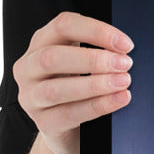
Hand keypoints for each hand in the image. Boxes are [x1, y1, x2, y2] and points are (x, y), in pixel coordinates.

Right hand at [13, 11, 133, 153]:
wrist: (67, 128)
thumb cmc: (76, 85)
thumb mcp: (81, 60)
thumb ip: (95, 49)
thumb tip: (123, 50)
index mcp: (40, 43)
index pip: (63, 25)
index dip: (96, 31)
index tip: (125, 44)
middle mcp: (28, 68)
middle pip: (52, 57)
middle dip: (93, 59)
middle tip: (125, 64)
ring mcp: (31, 97)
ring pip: (56, 89)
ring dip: (95, 84)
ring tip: (123, 81)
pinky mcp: (43, 122)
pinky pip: (69, 114)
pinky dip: (97, 106)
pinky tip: (118, 99)